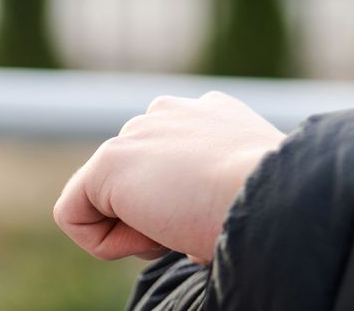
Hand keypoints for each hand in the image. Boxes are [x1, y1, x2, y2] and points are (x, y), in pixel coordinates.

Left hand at [54, 91, 285, 262]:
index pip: (171, 161)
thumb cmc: (277, 202)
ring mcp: (138, 131)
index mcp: (213, 114)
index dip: (186, 202)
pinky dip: (107, 242)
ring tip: (185, 223)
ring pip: (111, 200)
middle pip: (138, 181)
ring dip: (142, 227)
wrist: (276, 195)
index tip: (218, 214)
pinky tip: (154, 234)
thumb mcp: (252, 184)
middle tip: (201, 222)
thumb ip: (219, 185)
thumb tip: (196, 226)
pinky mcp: (110, 160)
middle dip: (160, 213)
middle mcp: (173, 111)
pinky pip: (77, 215)